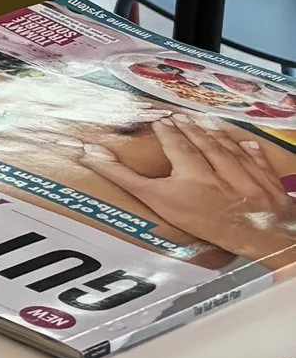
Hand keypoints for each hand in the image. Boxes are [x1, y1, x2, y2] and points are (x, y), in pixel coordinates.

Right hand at [74, 116, 295, 259]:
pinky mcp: (267, 185)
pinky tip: (246, 142)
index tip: (159, 121)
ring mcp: (246, 176)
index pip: (176, 146)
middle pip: (201, 144)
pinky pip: (258, 163)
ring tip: (202, 122)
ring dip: (214, 134)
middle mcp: (219, 170)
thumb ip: (124, 177)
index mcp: (191, 174)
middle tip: (178, 117)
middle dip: (189, 129)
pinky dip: (252, 152)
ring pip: (227, 149)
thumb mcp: (157, 201)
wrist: (260, 241)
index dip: (167, 133)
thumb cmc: (205, 226)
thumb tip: (90, 153)